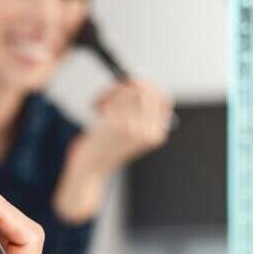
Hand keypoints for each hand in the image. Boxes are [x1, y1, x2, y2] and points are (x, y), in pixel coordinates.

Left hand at [52, 79, 172, 222]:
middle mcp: (150, 130)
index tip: (132, 83)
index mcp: (157, 133)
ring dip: (112, 91)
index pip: (164, 98)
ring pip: (131, 89)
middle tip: (111, 92)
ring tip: (100, 103)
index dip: (148, 86)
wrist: (88, 170)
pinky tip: (95, 107)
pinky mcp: (118, 124)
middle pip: (148, 90)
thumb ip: (137, 113)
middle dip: (127, 84)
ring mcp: (135, 127)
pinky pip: (115, 96)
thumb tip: (137, 83)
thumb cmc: (103, 151)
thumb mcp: (128, 134)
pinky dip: (103, 97)